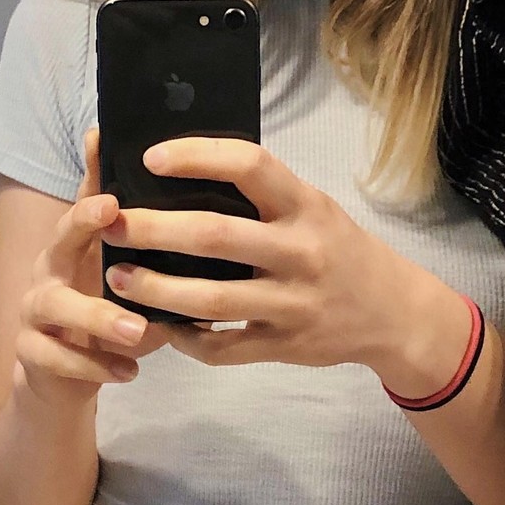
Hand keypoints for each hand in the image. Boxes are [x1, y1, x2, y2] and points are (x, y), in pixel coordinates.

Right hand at [13, 128, 170, 407]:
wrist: (63, 378)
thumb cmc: (110, 317)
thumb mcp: (138, 283)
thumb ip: (163, 256)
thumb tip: (223, 224)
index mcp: (79, 244)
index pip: (87, 196)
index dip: (93, 167)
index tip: (103, 137)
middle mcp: (51, 267)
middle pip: (59, 235)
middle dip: (83, 221)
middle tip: (111, 211)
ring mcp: (35, 309)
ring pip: (56, 305)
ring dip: (98, 316)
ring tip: (136, 328)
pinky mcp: (32, 352)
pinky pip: (57, 358)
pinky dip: (95, 365)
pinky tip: (127, 370)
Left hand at [98, 137, 451, 379]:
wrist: (393, 313)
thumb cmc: (339, 249)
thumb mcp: (315, 208)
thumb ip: (264, 195)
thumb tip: (185, 170)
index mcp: (306, 207)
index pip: (249, 166)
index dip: (196, 157)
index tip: (151, 158)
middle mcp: (301, 252)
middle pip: (214, 236)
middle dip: (153, 230)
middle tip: (111, 224)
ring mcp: (292, 304)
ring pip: (210, 300)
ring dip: (156, 290)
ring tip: (118, 278)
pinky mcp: (284, 346)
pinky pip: (223, 347)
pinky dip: (186, 338)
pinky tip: (162, 323)